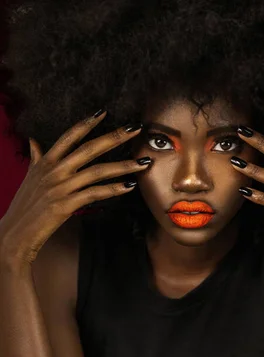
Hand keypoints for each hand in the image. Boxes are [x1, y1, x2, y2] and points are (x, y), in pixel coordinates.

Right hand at [0, 111, 151, 266]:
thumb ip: (36, 158)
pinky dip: (114, 189)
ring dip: (123, 166)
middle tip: (135, 128)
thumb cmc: (24, 206)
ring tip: (142, 163)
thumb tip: (33, 141)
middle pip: (88, 148)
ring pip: (97, 171)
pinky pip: (95, 193)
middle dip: (114, 137)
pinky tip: (129, 186)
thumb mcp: (29, 177)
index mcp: (46, 162)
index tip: (103, 112)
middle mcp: (54, 170)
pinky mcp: (66, 204)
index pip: (68, 136)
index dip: (86, 123)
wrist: (15, 232)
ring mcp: (61, 187)